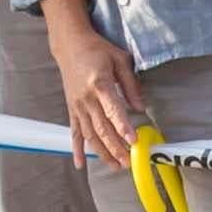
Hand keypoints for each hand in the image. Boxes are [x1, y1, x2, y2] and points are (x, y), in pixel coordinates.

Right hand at [47, 10, 145, 169]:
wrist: (70, 45)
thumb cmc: (97, 50)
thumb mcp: (120, 60)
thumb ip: (131, 84)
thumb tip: (141, 107)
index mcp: (99, 83)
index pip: (113, 110)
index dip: (123, 127)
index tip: (133, 141)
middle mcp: (86, 98)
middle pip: (102, 128)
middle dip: (116, 147)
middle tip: (129, 162)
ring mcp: (77, 106)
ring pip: (90, 135)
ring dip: (102, 153)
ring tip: (116, 166)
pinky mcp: (72, 109)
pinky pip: (74, 133)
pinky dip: (77, 149)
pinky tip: (81, 164)